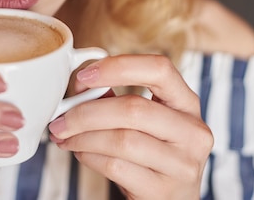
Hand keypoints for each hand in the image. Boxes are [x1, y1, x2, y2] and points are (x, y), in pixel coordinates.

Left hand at [48, 54, 212, 199]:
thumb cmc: (153, 154)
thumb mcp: (145, 122)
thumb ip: (116, 99)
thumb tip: (79, 87)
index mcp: (187, 103)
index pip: (159, 69)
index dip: (118, 67)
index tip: (84, 76)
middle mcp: (192, 131)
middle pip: (134, 109)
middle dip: (86, 112)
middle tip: (60, 118)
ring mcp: (182, 164)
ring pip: (122, 140)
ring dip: (82, 136)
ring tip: (65, 136)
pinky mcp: (164, 191)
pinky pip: (116, 167)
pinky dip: (89, 157)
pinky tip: (80, 152)